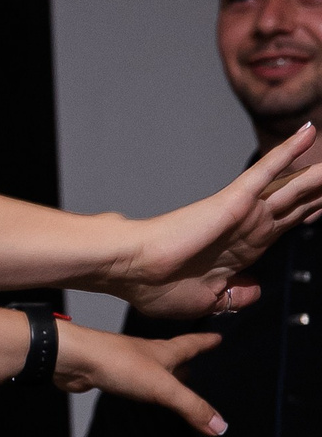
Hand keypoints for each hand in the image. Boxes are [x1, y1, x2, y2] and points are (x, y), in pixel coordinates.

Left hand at [55, 322, 226, 433]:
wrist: (75, 359)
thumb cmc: (119, 364)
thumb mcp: (162, 387)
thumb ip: (191, 407)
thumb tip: (221, 426)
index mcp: (164, 351)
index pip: (191, 344)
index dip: (205, 340)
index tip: (218, 336)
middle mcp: (147, 354)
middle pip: (173, 354)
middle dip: (187, 356)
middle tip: (198, 359)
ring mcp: (128, 364)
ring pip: (153, 367)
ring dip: (166, 371)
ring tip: (176, 378)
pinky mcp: (111, 375)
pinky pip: (134, 380)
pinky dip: (144, 385)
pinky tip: (141, 392)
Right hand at [111, 123, 321, 317]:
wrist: (133, 270)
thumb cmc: (156, 286)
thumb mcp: (208, 302)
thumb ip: (235, 296)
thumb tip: (256, 290)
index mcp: (241, 250)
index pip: (284, 227)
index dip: (309, 214)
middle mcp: (247, 227)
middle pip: (297, 204)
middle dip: (321, 194)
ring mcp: (244, 211)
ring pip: (293, 186)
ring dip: (319, 175)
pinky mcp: (235, 199)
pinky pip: (268, 171)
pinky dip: (287, 153)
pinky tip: (308, 134)